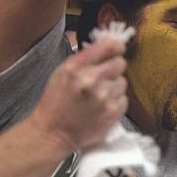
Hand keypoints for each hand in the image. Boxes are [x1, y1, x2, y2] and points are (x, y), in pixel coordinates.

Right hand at [30, 38, 127, 153]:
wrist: (52, 133)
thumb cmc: (56, 102)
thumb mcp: (62, 72)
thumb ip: (86, 57)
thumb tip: (110, 43)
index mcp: (76, 67)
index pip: (109, 46)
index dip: (116, 46)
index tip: (117, 48)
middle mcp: (91, 80)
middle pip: (120, 63)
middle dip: (112, 69)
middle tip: (101, 79)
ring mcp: (104, 97)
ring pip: (122, 82)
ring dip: (113, 87)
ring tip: (97, 97)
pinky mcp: (113, 112)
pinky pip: (124, 99)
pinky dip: (115, 102)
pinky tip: (101, 107)